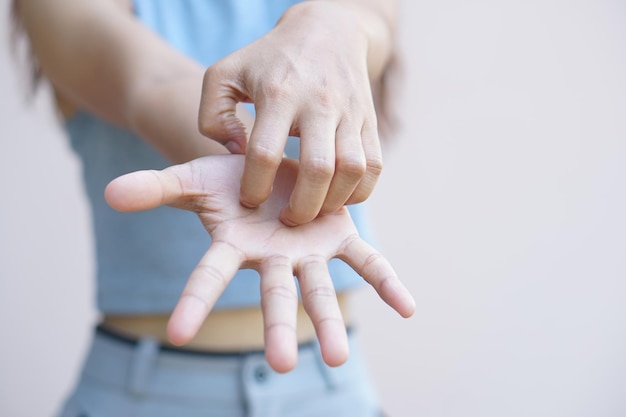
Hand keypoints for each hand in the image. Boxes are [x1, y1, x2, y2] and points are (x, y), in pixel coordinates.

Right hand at [104, 154, 414, 371]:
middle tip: (280, 366)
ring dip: (328, 321)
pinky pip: (367, 261)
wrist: (269, 168)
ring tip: (337, 357)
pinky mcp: (339, 239)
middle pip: (274, 296)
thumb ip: (155, 189)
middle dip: (277, 328)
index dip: (193, 301)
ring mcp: (309, 252)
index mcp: (235, 246)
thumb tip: (109, 192)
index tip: (177, 335)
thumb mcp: (192, 178)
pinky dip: (386, 283)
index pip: (208, 276)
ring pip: (320, 289)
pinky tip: (407, 308)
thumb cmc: (228, 181)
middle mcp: (273, 259)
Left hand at [198, 2, 392, 225]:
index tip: (249, 199)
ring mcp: (349, 112)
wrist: (327, 31)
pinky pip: (374, 166)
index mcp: (278, 92)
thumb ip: (213, 116)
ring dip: (332, 202)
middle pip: (316, 168)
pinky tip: (337, 196)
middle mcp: (318, 103)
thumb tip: (237, 154)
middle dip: (300, 208)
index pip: (265, 152)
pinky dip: (358, 191)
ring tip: (313, 211)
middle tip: (286, 219)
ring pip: (352, 170)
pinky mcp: (368, 121)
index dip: (254, 186)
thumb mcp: (225, 74)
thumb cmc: (268, 60)